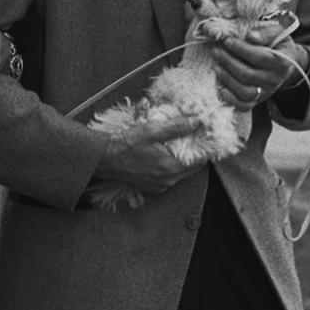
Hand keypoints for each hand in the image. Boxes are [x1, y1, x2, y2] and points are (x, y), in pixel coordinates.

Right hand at [88, 118, 211, 201]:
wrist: (105, 158)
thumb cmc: (126, 144)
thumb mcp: (152, 130)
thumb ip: (177, 126)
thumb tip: (197, 122)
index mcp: (170, 167)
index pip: (200, 161)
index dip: (204, 148)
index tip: (205, 137)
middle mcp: (167, 180)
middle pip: (192, 168)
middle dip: (195, 154)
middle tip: (194, 139)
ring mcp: (159, 186)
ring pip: (181, 173)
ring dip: (183, 161)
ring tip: (179, 145)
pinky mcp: (152, 187)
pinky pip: (169, 177)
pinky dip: (171, 167)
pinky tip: (166, 155)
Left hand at [206, 24, 302, 111]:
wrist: (283, 61)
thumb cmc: (276, 43)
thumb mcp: (276, 32)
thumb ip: (265, 33)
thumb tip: (251, 36)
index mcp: (282, 62)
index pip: (260, 57)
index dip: (241, 49)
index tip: (227, 40)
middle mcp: (275, 80)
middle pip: (248, 75)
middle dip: (228, 62)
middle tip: (216, 51)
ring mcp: (266, 92)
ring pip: (244, 92)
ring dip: (227, 79)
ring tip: (216, 66)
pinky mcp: (258, 101)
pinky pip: (243, 105)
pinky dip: (230, 99)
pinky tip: (220, 87)